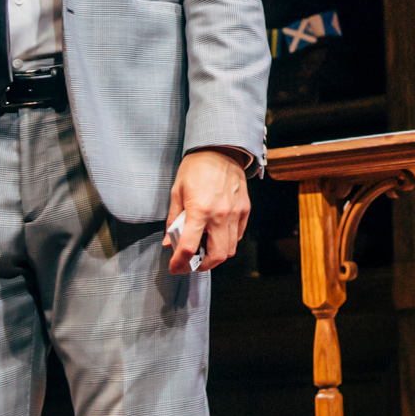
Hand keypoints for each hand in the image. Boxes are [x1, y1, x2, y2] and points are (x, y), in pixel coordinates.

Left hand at [167, 149, 249, 274]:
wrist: (221, 148)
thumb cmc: (197, 167)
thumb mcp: (177, 191)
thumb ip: (173, 219)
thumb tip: (169, 241)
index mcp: (199, 210)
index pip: (188, 248)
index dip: (179, 263)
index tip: (175, 267)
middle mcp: (220, 215)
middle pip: (216, 256)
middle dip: (202, 266)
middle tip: (192, 262)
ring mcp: (235, 213)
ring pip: (230, 249)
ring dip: (216, 256)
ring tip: (205, 249)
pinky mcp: (244, 209)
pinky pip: (238, 235)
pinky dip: (228, 242)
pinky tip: (218, 235)